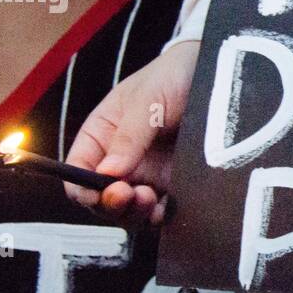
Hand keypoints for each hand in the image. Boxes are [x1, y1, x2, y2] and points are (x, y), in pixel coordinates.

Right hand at [64, 40, 199, 226]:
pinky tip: (165, 209)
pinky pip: (160, 211)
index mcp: (100, 137)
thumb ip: (129, 136)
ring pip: (129, 211)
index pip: (78, 172)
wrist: (214, 75)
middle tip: (127, 194)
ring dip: (135, 214)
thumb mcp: (147, 100)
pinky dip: (159, 217)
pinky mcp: (173, 185)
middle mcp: (119, 161)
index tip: (99, 192)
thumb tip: (108, 172)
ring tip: (149, 199)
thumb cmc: (171, 78)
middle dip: (111, 205)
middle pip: (101, 200)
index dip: (82, 189)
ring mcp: (146, 175)